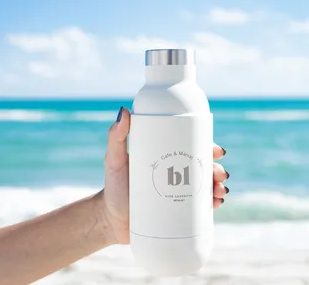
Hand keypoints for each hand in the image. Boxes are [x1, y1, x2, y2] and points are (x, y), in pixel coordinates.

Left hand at [102, 107, 229, 244]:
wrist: (110, 220)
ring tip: (220, 191)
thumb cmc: (113, 187)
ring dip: (218, 186)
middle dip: (217, 169)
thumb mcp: (114, 159)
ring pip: (206, 186)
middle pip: (203, 167)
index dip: (207, 147)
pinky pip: (201, 208)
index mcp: (165, 158)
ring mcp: (178, 193)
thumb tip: (125, 111)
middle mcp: (175, 174)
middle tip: (220, 174)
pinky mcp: (178, 212)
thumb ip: (116, 137)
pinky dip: (213, 204)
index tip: (217, 150)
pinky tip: (217, 204)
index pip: (190, 148)